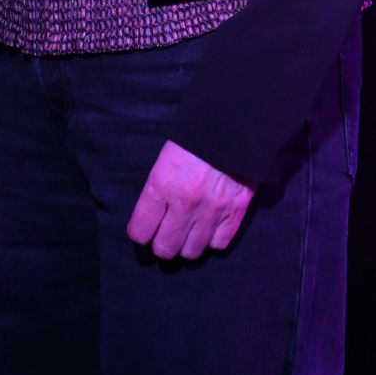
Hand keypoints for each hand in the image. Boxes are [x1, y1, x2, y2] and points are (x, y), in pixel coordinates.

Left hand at [127, 140, 254, 260]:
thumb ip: (158, 187)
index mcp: (162, 184)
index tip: (144, 229)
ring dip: (187, 244)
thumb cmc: (195, 135)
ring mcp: (212, 210)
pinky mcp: (236, 212)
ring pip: (192, 252)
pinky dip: (213, 239)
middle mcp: (185, 204)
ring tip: (188, 231)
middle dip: (162, 244)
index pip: (140, 231)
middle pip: (165, 249)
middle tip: (166, 233)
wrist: (235, 122)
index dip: (140, 232)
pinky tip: (210, 227)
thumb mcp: (166, 156)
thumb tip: (151, 216)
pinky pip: (219, 245)